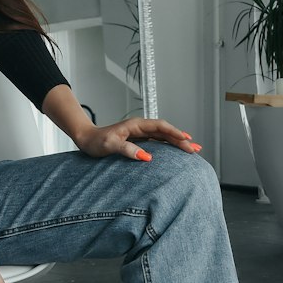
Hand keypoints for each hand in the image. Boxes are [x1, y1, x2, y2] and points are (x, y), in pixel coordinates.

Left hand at [72, 117, 201, 161]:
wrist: (86, 139)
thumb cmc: (96, 142)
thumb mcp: (110, 146)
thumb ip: (127, 150)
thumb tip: (147, 156)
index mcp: (136, 125)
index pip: (160, 126)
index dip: (174, 132)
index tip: (187, 140)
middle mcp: (140, 127)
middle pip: (165, 131)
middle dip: (181, 139)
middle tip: (196, 149)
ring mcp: (140, 134)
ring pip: (163, 136)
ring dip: (177, 142)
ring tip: (192, 149)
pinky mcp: (138, 141)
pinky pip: (157, 142)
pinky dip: (168, 146)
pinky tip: (175, 151)